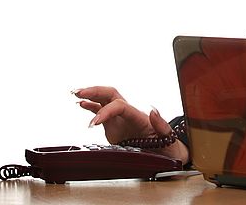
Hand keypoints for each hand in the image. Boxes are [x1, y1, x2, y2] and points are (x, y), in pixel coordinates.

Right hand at [73, 86, 189, 164]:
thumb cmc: (169, 146)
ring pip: (105, 101)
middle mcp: (129, 114)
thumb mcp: (168, 138)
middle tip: (80, 93)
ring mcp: (121, 119)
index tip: (94, 123)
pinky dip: (91, 107)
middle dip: (96, 91)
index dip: (106, 112)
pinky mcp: (115, 127)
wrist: (168, 154)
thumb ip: (161, 125)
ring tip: (76, 93)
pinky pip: (102, 112)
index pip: (120, 106)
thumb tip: (153, 111)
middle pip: (111, 94)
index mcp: (139, 116)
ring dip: (91, 95)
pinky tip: (82, 104)